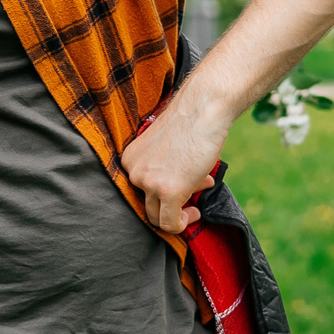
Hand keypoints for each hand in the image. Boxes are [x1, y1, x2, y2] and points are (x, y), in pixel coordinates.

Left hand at [118, 95, 220, 233]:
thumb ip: (166, 170)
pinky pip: (170, 224)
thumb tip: (182, 189)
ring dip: (178, 214)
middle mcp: (134, 173)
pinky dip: (182, 224)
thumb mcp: (167, 150)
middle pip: (147, 206)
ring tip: (195, 202)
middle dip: (172, 202)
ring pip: (156, 218)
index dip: (163, 192)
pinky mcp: (167, 192)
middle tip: (194, 190)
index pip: (140, 191)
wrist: (202, 109)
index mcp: (130, 160)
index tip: (183, 185)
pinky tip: (195, 212)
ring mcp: (149, 183)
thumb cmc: (190, 124)